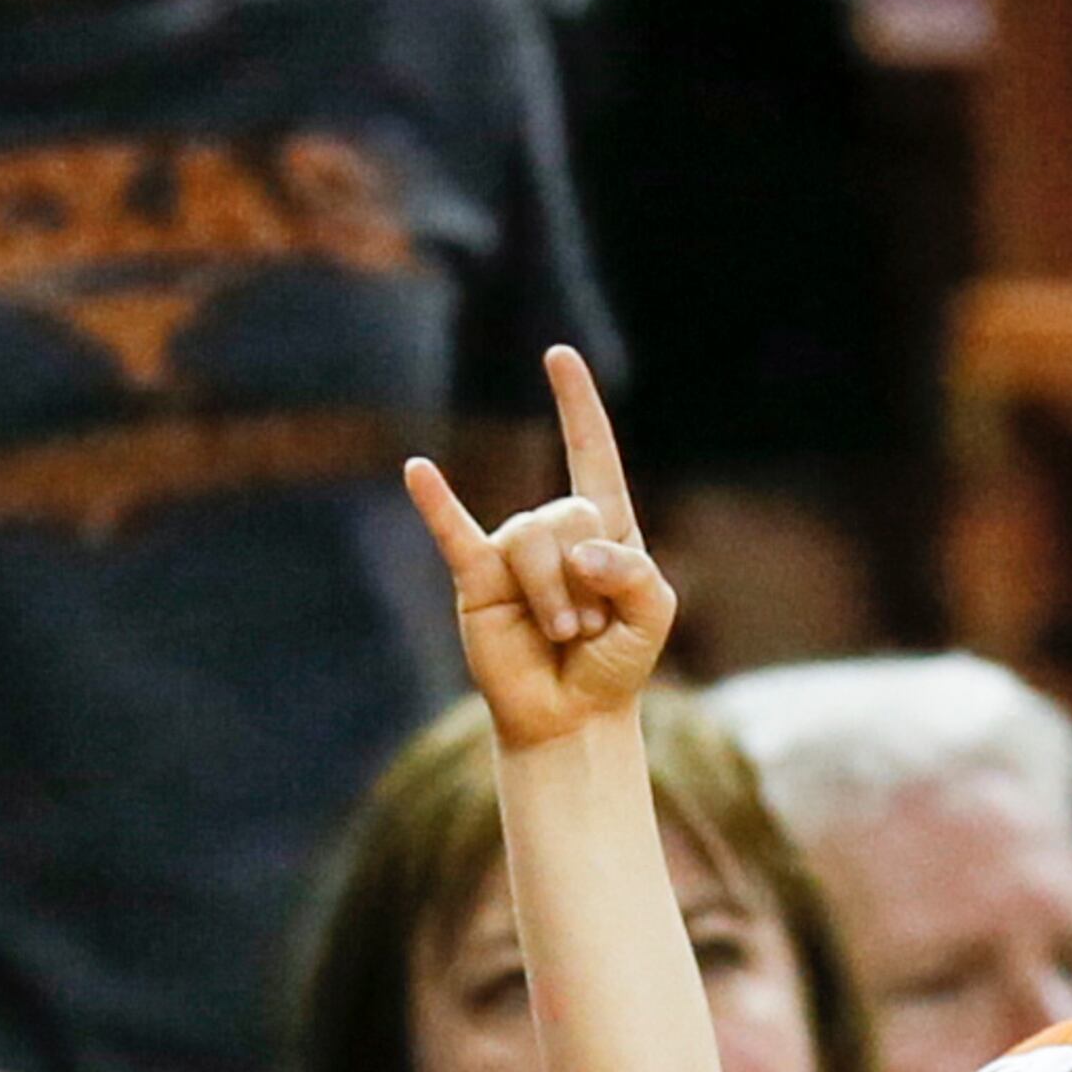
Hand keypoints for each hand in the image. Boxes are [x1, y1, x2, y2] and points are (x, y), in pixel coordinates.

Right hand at [407, 347, 675, 752]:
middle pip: (572, 513)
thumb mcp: (654, 614)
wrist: (572, 715)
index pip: (591, 453)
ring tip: (562, 634)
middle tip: (589, 628)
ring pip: (533, 540)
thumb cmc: (615, 661)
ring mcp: (511, 550)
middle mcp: (554, 530)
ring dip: (556, 596)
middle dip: (589, 578)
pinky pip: (454, 532)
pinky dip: (436, 503)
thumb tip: (580, 552)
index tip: (559, 356)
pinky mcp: (476, 577)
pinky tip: (417, 472)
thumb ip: (636, 572)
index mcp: (604, 526)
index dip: (577, 405)